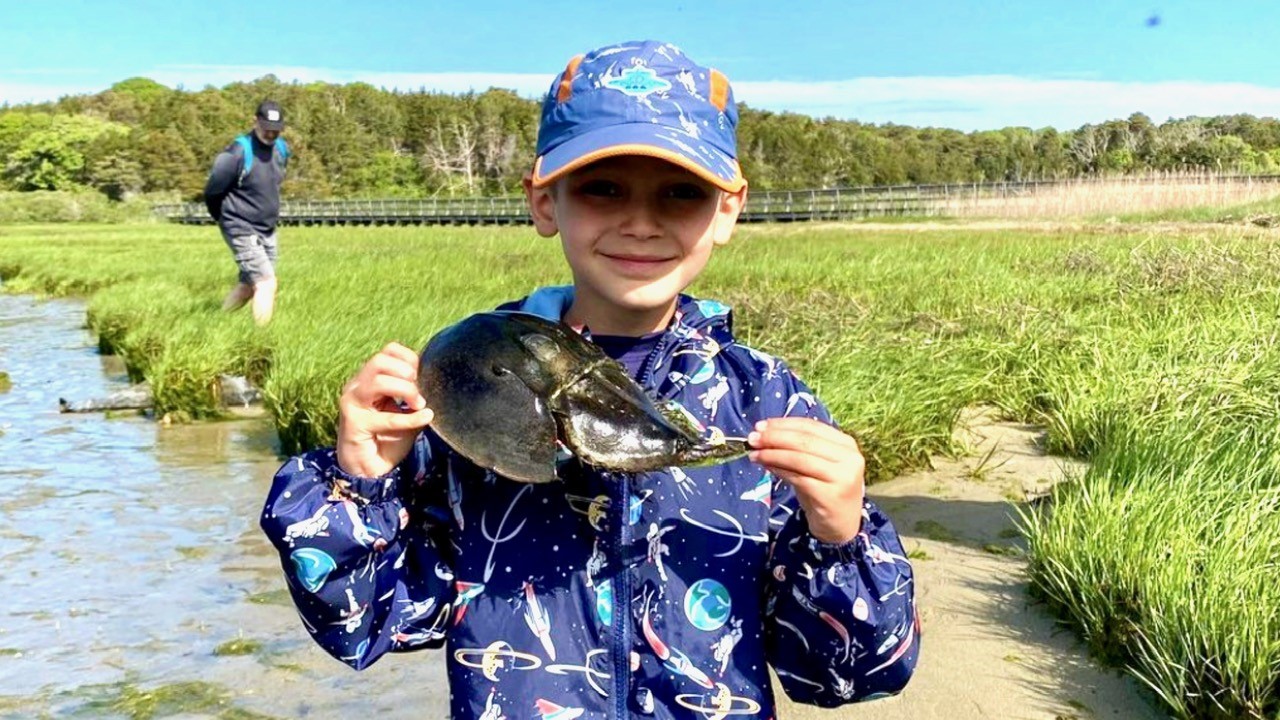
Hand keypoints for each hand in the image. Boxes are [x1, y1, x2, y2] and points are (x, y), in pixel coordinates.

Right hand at [336, 342, 433, 477]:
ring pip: (378, 381)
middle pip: (380, 360)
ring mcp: (352, 402)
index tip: (424, 374)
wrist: (370, 470)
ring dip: (406, 390)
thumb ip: (414, 394)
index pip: (388, 351)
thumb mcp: (406, 410)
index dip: (409, 358)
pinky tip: (425, 417)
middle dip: (406, 372)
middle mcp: (357, 386)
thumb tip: (434, 378)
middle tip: (421, 390)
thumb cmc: (389, 439)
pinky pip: (386, 417)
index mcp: (369, 378)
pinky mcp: (353, 422)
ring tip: (420, 404)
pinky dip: (409, 418)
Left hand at [747, 417, 864, 543]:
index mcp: (846, 443)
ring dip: (772, 454)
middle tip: (752, 438)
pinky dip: (778, 470)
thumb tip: (763, 434)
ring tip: (754, 454)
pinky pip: (797, 477)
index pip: (810, 426)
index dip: (783, 424)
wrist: (841, 525)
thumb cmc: (824, 489)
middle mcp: (849, 458)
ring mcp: (842, 477)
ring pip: (799, 458)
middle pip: (804, 440)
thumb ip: (797, 448)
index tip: (760, 426)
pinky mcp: (830, 495)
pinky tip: (766, 467)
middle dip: (774, 437)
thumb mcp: (815, 464)